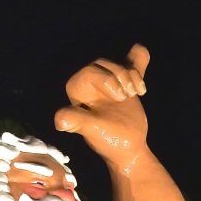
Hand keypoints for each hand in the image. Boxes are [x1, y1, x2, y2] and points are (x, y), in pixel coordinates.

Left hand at [55, 43, 150, 162]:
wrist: (129, 148)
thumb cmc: (108, 141)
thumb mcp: (93, 130)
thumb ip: (78, 121)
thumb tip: (59, 121)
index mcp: (79, 90)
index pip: (89, 71)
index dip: (106, 79)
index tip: (120, 97)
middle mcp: (91, 84)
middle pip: (104, 64)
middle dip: (121, 75)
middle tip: (129, 95)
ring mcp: (109, 83)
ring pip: (119, 64)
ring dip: (132, 74)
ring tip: (138, 92)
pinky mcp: (125, 85)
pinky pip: (131, 65)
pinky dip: (138, 58)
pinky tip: (142, 52)